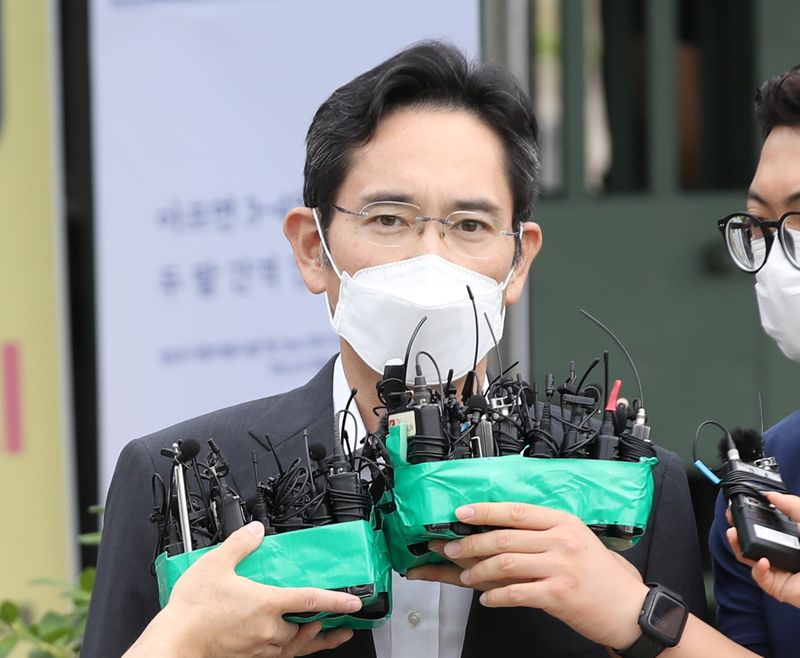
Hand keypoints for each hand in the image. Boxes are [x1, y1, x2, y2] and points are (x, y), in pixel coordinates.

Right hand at [124, 522, 361, 657]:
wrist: (173, 645)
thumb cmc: (192, 610)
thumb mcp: (216, 565)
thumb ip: (240, 545)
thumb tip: (256, 531)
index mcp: (266, 605)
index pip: (311, 601)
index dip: (336, 601)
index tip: (355, 603)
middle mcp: (268, 631)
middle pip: (306, 629)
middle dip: (324, 623)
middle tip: (342, 619)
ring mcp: (259, 650)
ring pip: (295, 648)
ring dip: (313, 641)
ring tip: (327, 636)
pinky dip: (292, 652)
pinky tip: (290, 648)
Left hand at [411, 502, 647, 648]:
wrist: (629, 609)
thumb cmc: (601, 575)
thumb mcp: (576, 540)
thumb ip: (544, 533)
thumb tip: (502, 530)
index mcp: (563, 521)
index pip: (515, 511)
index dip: (484, 510)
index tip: (461, 513)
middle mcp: (560, 540)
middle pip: (503, 537)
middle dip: (471, 543)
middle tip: (452, 548)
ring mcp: (560, 567)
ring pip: (505, 564)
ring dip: (478, 571)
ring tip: (466, 576)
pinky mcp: (558, 595)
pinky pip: (516, 593)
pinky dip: (495, 597)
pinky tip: (487, 599)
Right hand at [727, 491, 799, 607]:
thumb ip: (792, 505)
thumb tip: (771, 495)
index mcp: (793, 538)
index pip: (766, 527)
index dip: (751, 518)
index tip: (741, 508)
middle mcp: (785, 554)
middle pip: (753, 542)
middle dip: (738, 531)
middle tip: (731, 521)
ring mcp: (781, 571)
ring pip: (750, 559)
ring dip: (738, 546)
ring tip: (734, 535)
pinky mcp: (779, 588)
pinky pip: (760, 577)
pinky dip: (757, 568)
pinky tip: (762, 560)